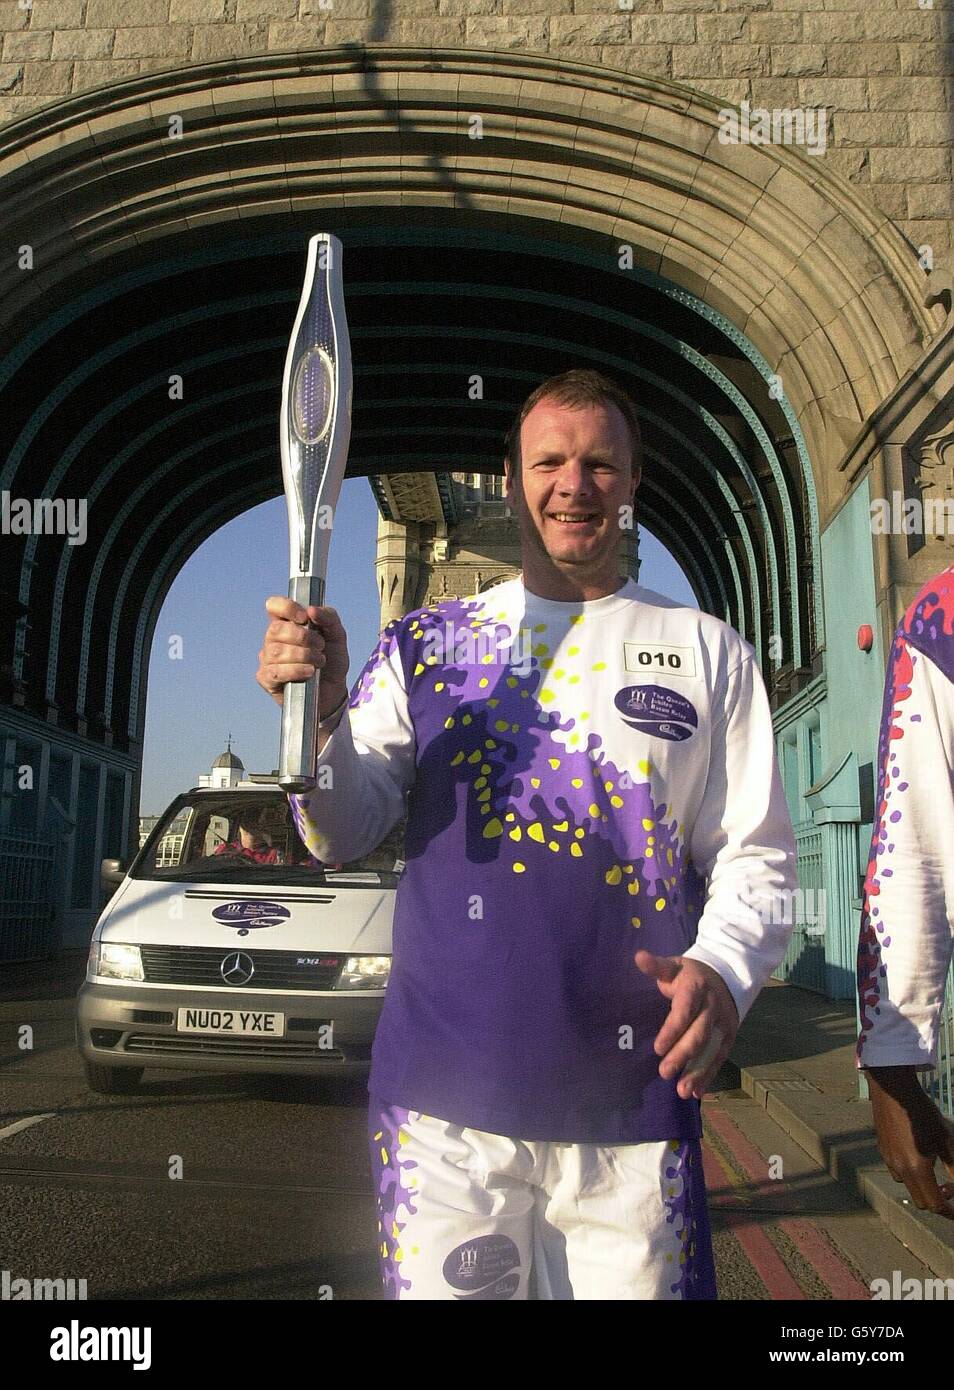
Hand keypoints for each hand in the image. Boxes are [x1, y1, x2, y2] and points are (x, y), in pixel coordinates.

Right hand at [256, 596, 349, 711]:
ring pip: (276, 651)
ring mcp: (268, 659)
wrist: (334, 690)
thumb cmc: (331, 659)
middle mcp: (273, 639)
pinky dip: (296, 670)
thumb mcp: (337, 635)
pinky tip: (309, 672)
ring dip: (303, 655)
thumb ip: (329, 617)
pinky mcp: (267, 679)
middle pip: (276, 629)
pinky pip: (276, 671)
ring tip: (319, 662)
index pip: (274, 606)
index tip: (305, 618)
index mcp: (287, 622)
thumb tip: (311, 610)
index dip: (287, 608)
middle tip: (320, 646)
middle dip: (303, 637)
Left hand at [636, 950, 738, 1099]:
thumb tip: (639, 957)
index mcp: (696, 988)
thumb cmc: (690, 974)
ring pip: (712, 1050)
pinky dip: (710, 1075)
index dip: (672, 1030)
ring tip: (683, 1092)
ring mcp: (724, 1023)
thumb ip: (656, 966)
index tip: (658, 1048)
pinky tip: (698, 1092)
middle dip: (683, 1055)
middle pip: (699, 1034)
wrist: (727, 974)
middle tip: (664, 1073)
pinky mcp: (730, 1036)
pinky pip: (720, 1057)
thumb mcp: (674, 966)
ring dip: (699, 1072)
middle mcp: (713, 1007)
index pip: (685, 1011)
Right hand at [867, 1066, 953, 1218]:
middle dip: (936, 1200)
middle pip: (920, 1200)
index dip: (949, 1211)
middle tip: (948, 1189)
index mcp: (917, 1170)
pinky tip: (915, 1153)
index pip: (935, 1204)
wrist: (895, 1092)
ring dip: (921, 1186)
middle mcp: (900, 1170)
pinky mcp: (882, 1150)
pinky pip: (897, 1170)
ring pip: (907, 1185)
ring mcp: (888, 1160)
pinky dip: (909, 1172)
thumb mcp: (946, 1141)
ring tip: (931, 1169)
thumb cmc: (924, 1114)